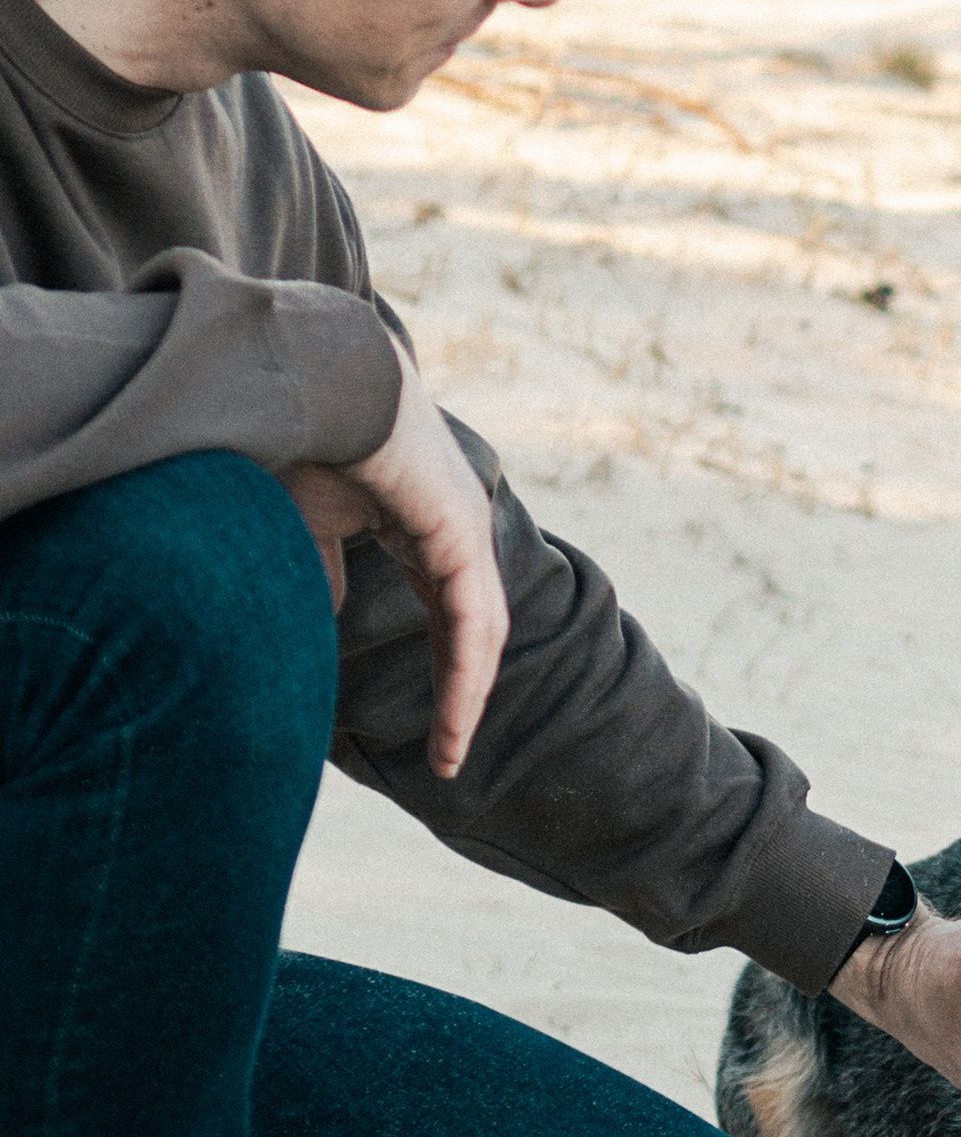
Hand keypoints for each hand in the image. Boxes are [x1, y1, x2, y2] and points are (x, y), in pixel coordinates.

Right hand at [282, 350, 509, 778]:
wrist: (307, 381)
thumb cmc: (301, 439)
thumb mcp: (308, 525)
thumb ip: (322, 572)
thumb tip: (321, 620)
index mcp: (427, 522)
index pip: (449, 609)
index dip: (444, 666)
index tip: (429, 726)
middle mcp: (458, 526)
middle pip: (474, 627)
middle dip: (464, 693)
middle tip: (447, 755)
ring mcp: (466, 526)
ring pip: (482, 631)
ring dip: (468, 696)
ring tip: (450, 753)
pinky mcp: (459, 531)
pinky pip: (474, 619)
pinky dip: (466, 672)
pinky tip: (456, 716)